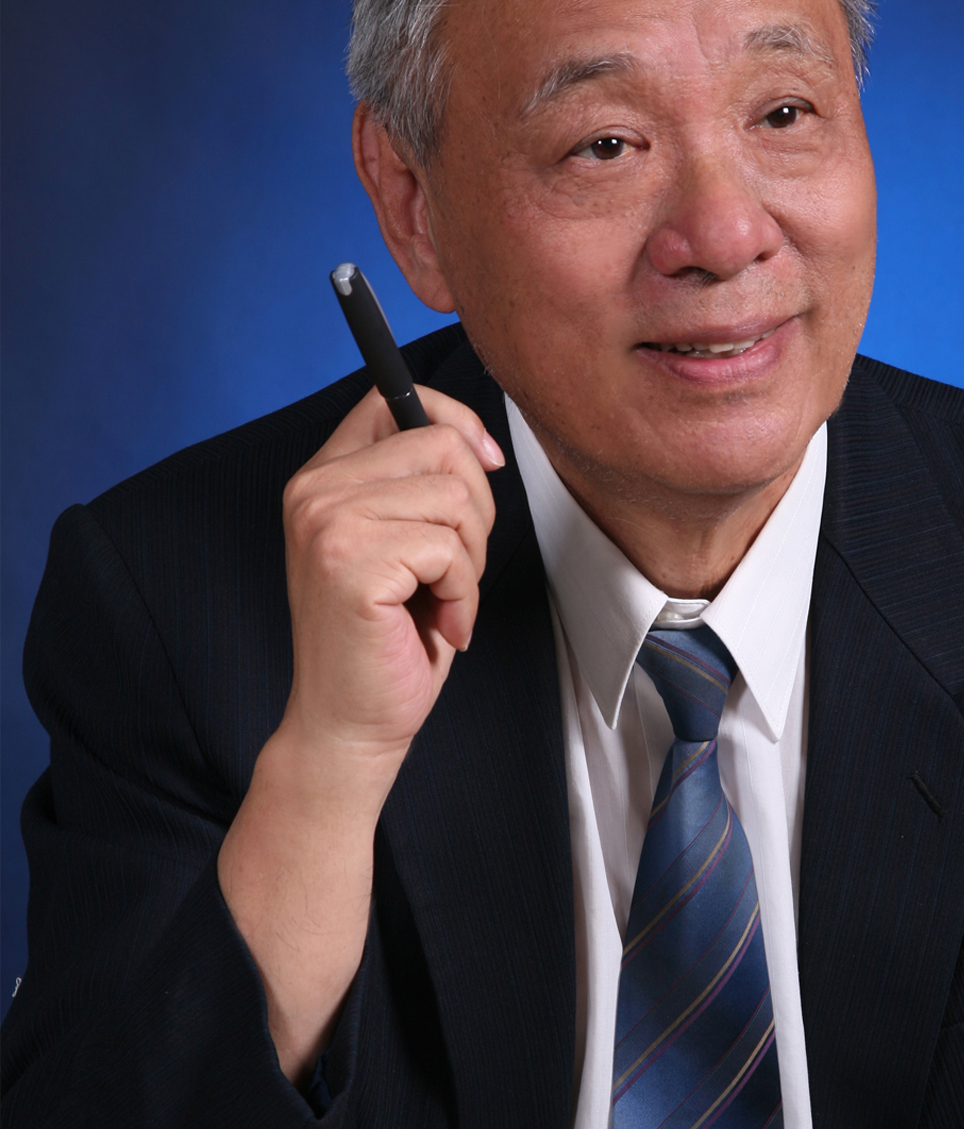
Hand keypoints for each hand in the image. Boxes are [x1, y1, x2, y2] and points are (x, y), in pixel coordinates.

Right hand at [218, 383, 503, 1081]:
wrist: (347, 730)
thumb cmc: (386, 645)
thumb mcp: (406, 547)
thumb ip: (420, 486)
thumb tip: (477, 441)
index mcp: (322, 478)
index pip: (394, 398)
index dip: (454, 421)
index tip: (485, 464)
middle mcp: (313, 490)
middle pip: (441, 445)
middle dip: (475, 514)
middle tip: (452, 576)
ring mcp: (326, 523)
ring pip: (455, 500)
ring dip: (470, 563)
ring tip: (438, 605)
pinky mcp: (350, 562)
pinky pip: (450, 548)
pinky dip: (463, 595)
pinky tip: (435, 627)